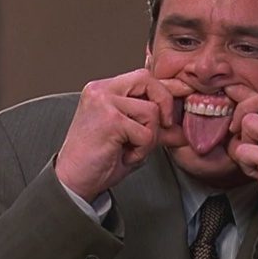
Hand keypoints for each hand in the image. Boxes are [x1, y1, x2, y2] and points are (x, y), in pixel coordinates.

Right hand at [56, 69, 192, 200]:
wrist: (73, 181)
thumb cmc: (97, 159)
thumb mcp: (131, 137)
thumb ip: (153, 126)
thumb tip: (180, 127)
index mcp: (103, 89)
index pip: (142, 77)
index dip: (166, 88)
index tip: (184, 93)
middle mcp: (101, 90)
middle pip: (149, 81)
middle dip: (164, 104)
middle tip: (164, 126)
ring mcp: (104, 103)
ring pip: (151, 111)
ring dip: (149, 137)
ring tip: (131, 149)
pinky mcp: (110, 120)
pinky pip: (147, 132)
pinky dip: (142, 149)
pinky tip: (124, 155)